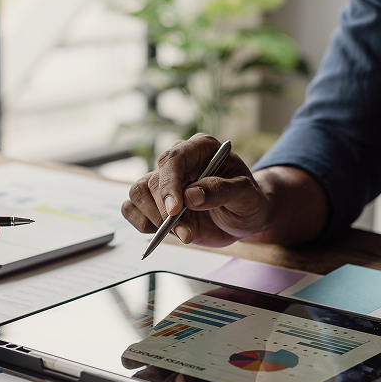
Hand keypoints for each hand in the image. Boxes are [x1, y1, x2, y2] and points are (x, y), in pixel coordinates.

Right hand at [123, 134, 271, 246]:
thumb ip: (221, 191)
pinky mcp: (154, 201)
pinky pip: (132, 209)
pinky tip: (169, 232)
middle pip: (152, 182)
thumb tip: (191, 195)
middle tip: (188, 233)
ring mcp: (164, 181)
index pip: (172, 159)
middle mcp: (178, 161)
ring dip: (155, 220)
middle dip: (166, 213)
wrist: (245, 216)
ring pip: (137, 194)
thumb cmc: (248, 200)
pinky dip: (145, 225)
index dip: (169, 184)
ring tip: (185, 233)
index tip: (175, 210)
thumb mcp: (246, 196)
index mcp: (200, 148)